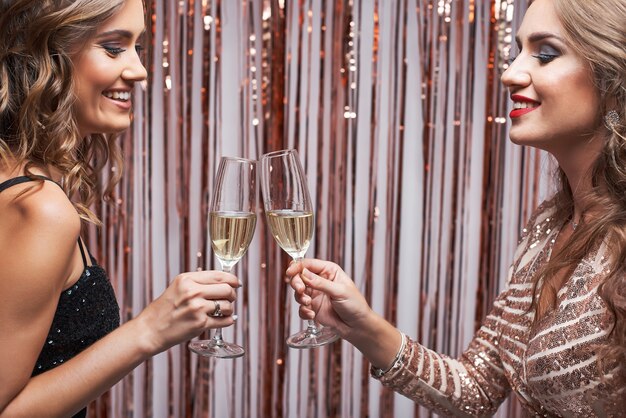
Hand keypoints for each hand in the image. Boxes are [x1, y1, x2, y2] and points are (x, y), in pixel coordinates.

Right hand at [135, 270, 239, 354]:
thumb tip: (223, 281)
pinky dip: (228, 321)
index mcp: (187, 280)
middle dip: (232, 294)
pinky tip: (224, 320)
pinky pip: (225, 321)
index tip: (237, 283)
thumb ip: (197, 282)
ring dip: (229, 309)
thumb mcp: (177, 287)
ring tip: (222, 311)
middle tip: (230, 299)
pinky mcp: (200, 324)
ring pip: (228, 306)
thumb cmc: (163, 309)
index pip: (219, 275)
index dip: (233, 279)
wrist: (150, 330)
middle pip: (227, 289)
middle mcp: (192, 292)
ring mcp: (197, 308)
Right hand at [287, 259, 403, 369]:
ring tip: (308, 304)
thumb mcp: (339, 291)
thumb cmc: (355, 305)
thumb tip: (303, 273)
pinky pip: (301, 308)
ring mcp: (315, 294)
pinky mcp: (313, 308)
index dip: (297, 267)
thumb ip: (320, 283)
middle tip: (301, 290)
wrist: (357, 326)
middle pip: (299, 276)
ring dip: (300, 298)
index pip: (308, 264)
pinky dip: (303, 311)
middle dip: (297, 283)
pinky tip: (312, 315)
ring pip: (298, 292)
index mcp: (328, 270)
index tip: (289, 273)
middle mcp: (320, 281)